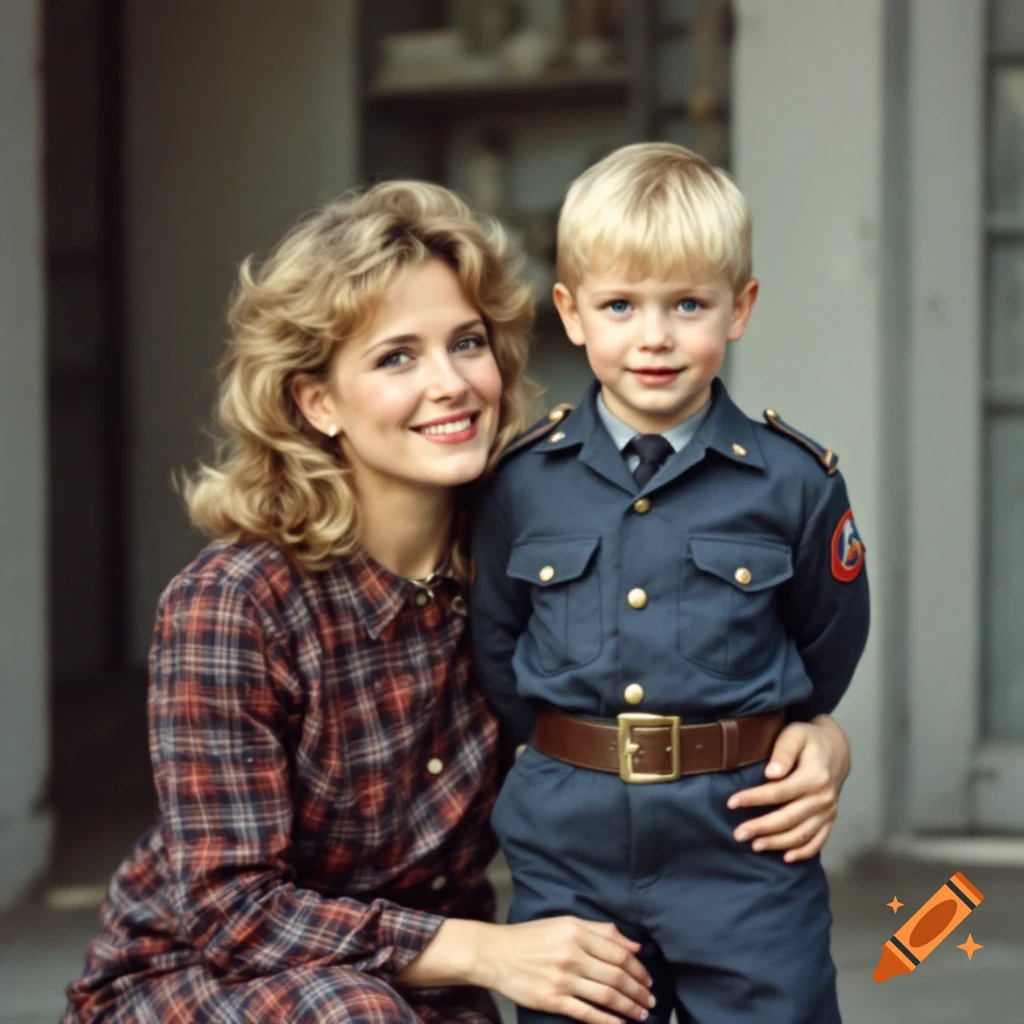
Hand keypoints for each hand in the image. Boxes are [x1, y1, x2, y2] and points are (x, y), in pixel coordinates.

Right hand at [475, 917, 655, 1023]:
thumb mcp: (565, 923)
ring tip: (642, 1014)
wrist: (495, 953)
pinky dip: (608, 1022)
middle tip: (651, 1001)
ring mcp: (562, 979)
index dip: (639, 969)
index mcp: (576, 932)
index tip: (649, 980)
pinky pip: (587, 1013)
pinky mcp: (552, 1000)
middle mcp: (571, 954)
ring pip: (606, 996)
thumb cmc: (531, 937)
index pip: (619, 953)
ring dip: (629, 1007)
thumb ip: (600, 931)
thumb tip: (634, 945)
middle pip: (616, 976)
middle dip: (638, 991)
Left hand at [726, 715, 850, 862]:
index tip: (731, 803)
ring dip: (777, 843)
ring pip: (801, 834)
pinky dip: (803, 852)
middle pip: (788, 818)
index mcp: (814, 777)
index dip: (754, 799)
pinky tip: (785, 858)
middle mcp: (823, 798)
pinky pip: (818, 841)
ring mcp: (828, 812)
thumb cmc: (809, 739)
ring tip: (754, 845)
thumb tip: (771, 773)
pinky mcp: (830, 820)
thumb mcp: (795, 735)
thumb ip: (783, 752)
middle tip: (738, 834)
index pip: (779, 792)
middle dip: (761, 827)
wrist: (835, 749)